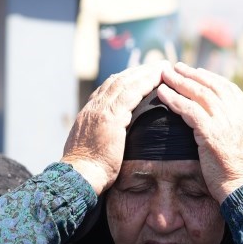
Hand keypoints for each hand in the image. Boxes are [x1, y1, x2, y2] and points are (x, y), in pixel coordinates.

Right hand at [62, 61, 170, 194]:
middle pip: (117, 81)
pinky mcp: (110, 118)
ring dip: (145, 73)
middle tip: (156, 66)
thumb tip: (112, 141)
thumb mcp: (92, 149)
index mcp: (89, 114)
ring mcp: (100, 111)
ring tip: (162, 68)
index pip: (108, 89)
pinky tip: (158, 80)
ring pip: (125, 83)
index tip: (141, 76)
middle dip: (138, 72)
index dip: (126, 80)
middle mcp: (93, 108)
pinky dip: (145, 84)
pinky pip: (130, 94)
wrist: (79, 177)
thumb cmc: (88, 172)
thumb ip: (102, 138)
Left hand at [158, 62, 242, 202]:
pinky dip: (174, 99)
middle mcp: (237, 113)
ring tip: (164, 74)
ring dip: (179, 81)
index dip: (210, 78)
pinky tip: (162, 93)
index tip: (197, 72)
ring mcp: (224, 122)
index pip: (227, 88)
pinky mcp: (210, 133)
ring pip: (198, 93)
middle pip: (210, 86)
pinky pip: (188, 110)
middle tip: (176, 67)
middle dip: (191, 74)